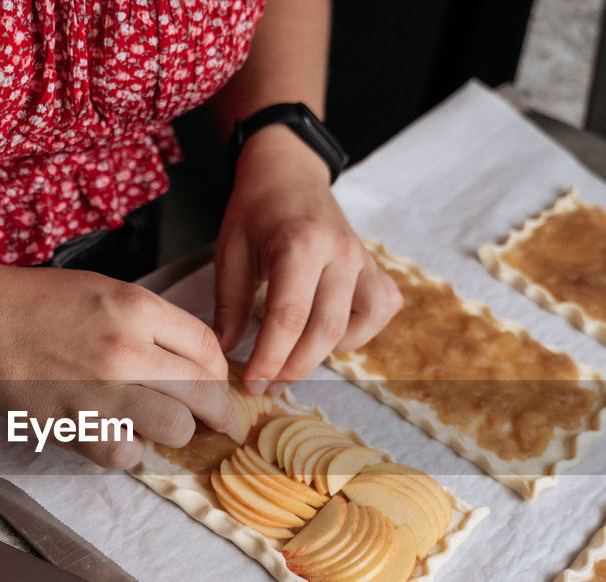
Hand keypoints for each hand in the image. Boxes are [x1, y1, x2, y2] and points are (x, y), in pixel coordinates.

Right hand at [0, 266, 238, 468]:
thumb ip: (156, 323)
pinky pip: (126, 455)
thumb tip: (201, 361)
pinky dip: (129, 450)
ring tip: (164, 426)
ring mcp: (100, 392)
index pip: (208, 348)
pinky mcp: (74, 425)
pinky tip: (121, 435)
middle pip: (203, 392)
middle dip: (220, 411)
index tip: (220, 384)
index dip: (221, 371)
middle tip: (223, 421)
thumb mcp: (110, 291)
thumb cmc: (44, 304)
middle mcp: (126, 351)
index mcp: (138, 309)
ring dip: (176, 431)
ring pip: (175, 429)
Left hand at [213, 126, 400, 394]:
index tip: (251, 383)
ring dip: (326, 354)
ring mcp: (363, 259)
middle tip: (266, 386)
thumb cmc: (255, 210)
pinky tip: (329, 332)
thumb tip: (225, 352)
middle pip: (325, 331)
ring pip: (358, 326)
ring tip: (293, 358)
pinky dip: (359, 331)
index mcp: (300, 244)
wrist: (288, 171)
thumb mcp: (231, 252)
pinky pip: (380, 310)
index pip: (289, 318)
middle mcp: (340, 253)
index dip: (270, 359)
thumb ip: (229, 305)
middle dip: (293, 368)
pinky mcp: (375, 266)